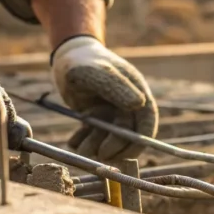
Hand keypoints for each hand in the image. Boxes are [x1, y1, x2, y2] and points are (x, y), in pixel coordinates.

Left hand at [51, 35, 157, 162]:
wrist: (67, 57)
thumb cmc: (81, 61)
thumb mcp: (94, 73)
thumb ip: (116, 87)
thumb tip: (139, 104)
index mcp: (135, 90)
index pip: (146, 119)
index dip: (141, 139)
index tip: (127, 153)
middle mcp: (128, 103)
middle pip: (129, 133)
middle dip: (116, 147)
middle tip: (100, 155)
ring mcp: (113, 111)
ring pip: (110, 137)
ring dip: (97, 146)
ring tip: (79, 147)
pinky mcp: (99, 118)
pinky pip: (95, 136)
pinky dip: (85, 141)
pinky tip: (74, 141)